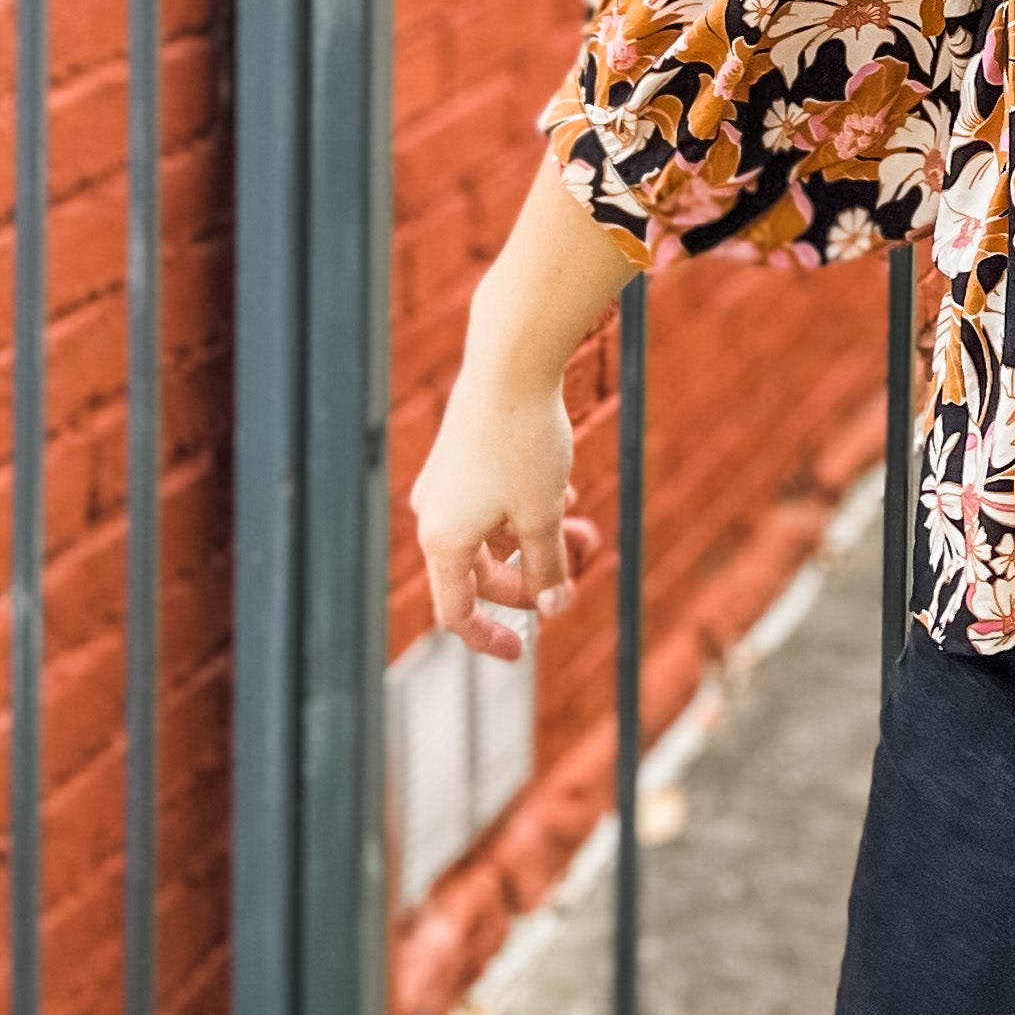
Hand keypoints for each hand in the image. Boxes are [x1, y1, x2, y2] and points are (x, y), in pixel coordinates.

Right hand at [410, 350, 601, 661]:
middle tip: (577, 573)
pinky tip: (565, 488)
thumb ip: (546, 566)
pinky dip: (524, 506)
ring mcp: (443, 483)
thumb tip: (553, 607)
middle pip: (480, 572)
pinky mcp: (458, 454)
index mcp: (444, 541)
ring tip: (581, 527)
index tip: (522, 652)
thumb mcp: (544, 514)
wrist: (510, 362)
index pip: (457, 612)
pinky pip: (490, 500)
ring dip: (535, 537)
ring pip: (491, 531)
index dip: (489, 637)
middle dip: (530, 577)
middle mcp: (434, 514)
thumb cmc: (524, 442)